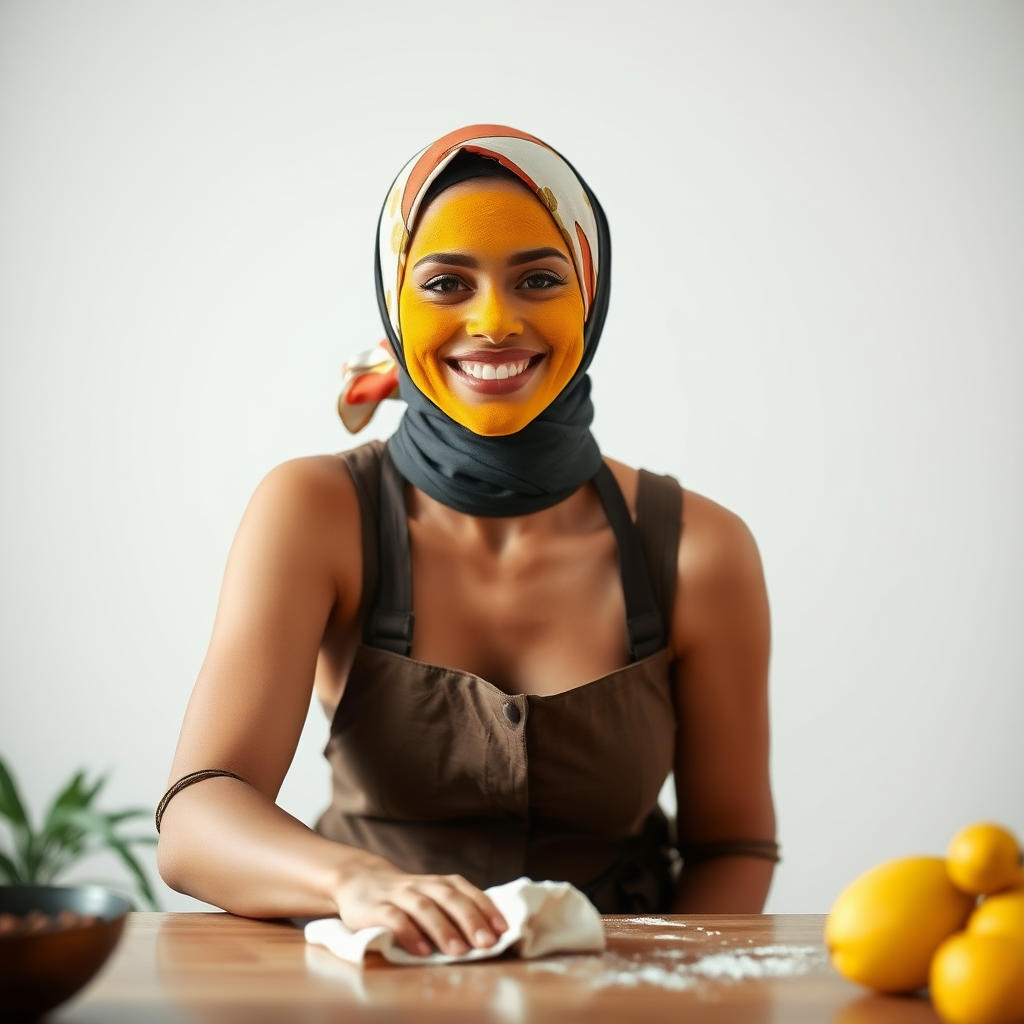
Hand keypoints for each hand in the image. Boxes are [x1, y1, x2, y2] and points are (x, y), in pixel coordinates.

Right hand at [334, 865, 508, 956]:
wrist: (358, 880)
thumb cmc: (404, 897)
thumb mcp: (429, 897)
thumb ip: (452, 910)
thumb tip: (488, 933)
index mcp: (438, 883)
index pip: (466, 891)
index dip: (485, 908)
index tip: (503, 929)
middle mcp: (421, 884)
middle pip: (449, 897)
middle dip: (470, 919)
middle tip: (486, 943)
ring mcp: (397, 895)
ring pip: (423, 906)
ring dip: (443, 928)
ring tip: (459, 951)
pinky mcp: (374, 908)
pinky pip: (393, 918)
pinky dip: (409, 933)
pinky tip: (422, 951)